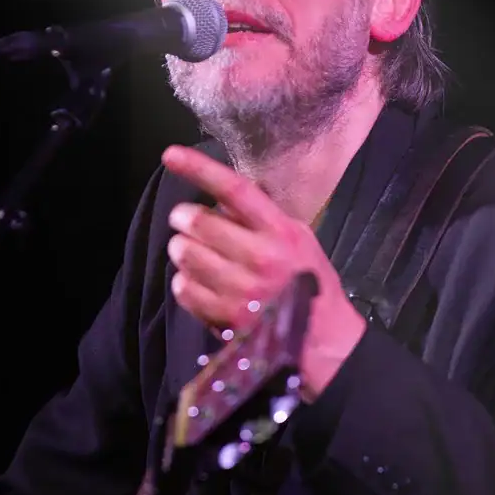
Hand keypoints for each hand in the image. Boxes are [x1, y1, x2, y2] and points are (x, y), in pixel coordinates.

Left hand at [162, 145, 367, 400]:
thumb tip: (220, 198)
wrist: (323, 338)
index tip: (171, 156)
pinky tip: (195, 279)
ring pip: (185, 254)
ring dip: (180, 248)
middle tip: (183, 220)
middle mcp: (261, 257)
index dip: (199, 169)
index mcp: (280, 231)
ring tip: (189, 250)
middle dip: (182, 218)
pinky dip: (182, 280)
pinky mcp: (226, 318)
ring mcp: (241, 290)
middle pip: (199, 223)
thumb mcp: (298, 238)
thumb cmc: (309, 280)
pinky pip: (183, 288)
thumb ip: (262, 217)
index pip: (234, 190)